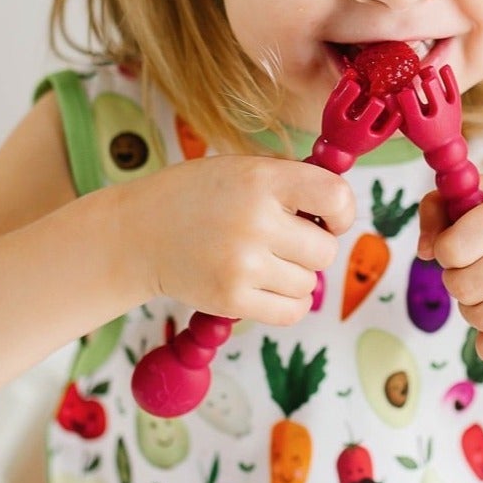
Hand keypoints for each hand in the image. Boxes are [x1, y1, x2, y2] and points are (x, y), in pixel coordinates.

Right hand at [124, 156, 355, 325]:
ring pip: (309, 284)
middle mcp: (255, 220)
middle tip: (283, 242)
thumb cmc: (200, 198)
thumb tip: (342, 212)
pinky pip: (291, 312)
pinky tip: (267, 288)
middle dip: (312, 249)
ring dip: (295, 277)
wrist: (140, 233)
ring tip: (262, 262)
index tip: (329, 218)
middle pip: (325, 250)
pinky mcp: (231, 299)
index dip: (342, 212)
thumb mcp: (244, 171)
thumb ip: (292, 185)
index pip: (335, 197)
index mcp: (262, 180)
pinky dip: (287, 304)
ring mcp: (242, 263)